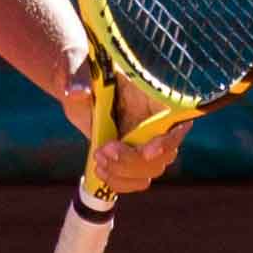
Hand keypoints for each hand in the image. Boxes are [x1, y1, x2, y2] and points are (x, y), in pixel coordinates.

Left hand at [61, 58, 184, 196]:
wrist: (75, 86)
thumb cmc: (80, 71)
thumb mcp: (77, 70)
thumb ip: (77, 79)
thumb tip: (76, 92)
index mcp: (153, 96)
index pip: (177, 122)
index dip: (168, 140)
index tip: (146, 152)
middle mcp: (156, 121)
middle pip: (165, 155)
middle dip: (133, 161)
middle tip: (104, 151)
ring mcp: (145, 141)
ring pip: (151, 171)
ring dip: (124, 173)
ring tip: (98, 159)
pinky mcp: (132, 156)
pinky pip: (138, 180)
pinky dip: (119, 182)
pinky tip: (100, 171)